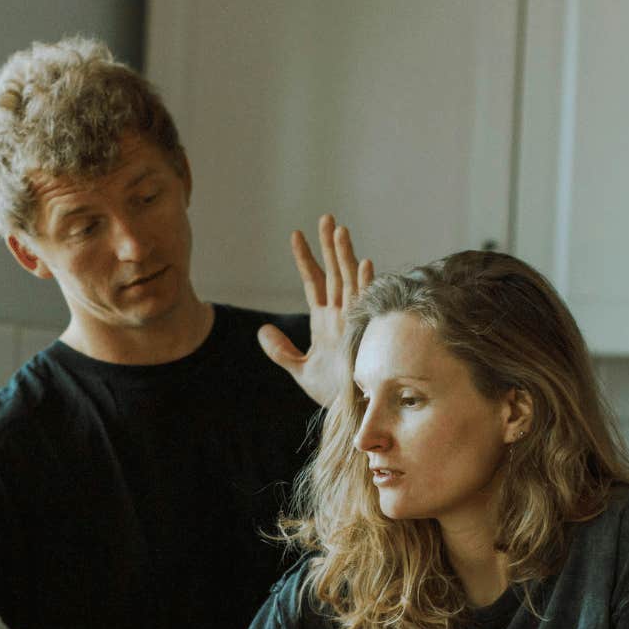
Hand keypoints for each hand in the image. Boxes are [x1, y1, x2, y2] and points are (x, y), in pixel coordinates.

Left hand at [259, 214, 373, 406]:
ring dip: (344, 255)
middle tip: (325, 217)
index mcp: (324, 319)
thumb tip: (262, 330)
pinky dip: (365, 283)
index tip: (295, 235)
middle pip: (333, 272)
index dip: (304, 259)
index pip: (313, 281)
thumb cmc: (332, 392)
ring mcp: (354, 319)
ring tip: (339, 230)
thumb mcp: (299, 369)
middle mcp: (341, 313)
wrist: (350, 411)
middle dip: (328, 246)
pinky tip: (365, 262)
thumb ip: (280, 350)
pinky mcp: (365, 330)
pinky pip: (366, 302)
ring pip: (349, 280)